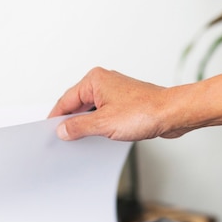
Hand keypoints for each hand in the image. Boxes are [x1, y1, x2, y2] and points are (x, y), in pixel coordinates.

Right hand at [49, 67, 190, 141]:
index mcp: (94, 80)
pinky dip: (99, 126)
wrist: (172, 114)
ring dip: (87, 125)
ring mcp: (115, 93)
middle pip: (78, 104)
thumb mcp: (103, 124)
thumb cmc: (144, 112)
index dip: (56, 117)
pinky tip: (98, 138)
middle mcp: (104, 82)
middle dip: (71, 122)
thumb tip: (63, 130)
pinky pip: (104, 115)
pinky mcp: (125, 103)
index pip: (66, 100)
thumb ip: (78, 127)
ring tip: (80, 141)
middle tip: (62, 140)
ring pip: (91, 111)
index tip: (49, 132)